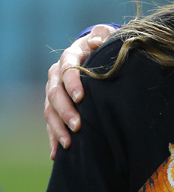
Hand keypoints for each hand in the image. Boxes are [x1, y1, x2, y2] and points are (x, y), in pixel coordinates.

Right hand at [45, 24, 114, 157]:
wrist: (96, 55)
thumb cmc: (105, 48)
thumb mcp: (107, 38)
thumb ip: (103, 37)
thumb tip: (98, 40)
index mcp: (70, 57)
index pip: (67, 69)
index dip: (72, 83)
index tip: (81, 97)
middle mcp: (57, 75)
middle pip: (54, 94)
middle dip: (65, 111)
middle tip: (77, 126)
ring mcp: (54, 92)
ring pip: (49, 111)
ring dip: (58, 128)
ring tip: (68, 143)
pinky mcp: (54, 107)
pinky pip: (50, 124)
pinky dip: (53, 138)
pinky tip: (57, 154)